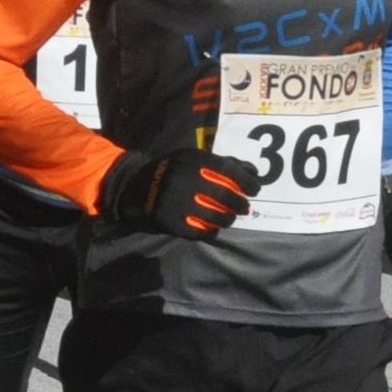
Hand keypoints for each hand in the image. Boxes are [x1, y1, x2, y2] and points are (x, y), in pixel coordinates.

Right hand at [95, 140, 260, 239]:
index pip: (229, 171)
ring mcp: (178, 204)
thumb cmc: (173, 170)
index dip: (247, 182)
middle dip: (241, 204)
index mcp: (192, 161)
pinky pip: (202, 232)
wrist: (136, 187)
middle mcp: (186, 181)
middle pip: (226, 196)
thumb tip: (254, 172)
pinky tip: (214, 227)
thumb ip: (224, 163)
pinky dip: (212, 231)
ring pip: (217, 217)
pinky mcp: (172, 224)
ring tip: (229, 217)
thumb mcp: (193, 159)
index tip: (255, 189)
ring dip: (229, 219)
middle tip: (245, 207)